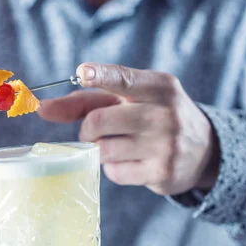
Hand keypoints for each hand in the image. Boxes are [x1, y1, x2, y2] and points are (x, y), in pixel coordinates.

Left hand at [39, 63, 219, 195]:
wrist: (203, 151)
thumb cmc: (153, 116)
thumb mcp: (130, 100)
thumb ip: (86, 100)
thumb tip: (42, 108)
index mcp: (159, 86)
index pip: (124, 79)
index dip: (100, 75)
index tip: (82, 72)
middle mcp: (165, 113)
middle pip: (99, 121)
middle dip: (88, 128)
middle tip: (94, 130)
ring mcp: (165, 145)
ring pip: (103, 149)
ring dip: (100, 148)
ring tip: (118, 144)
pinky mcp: (161, 173)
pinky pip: (114, 172)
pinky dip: (113, 167)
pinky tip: (131, 161)